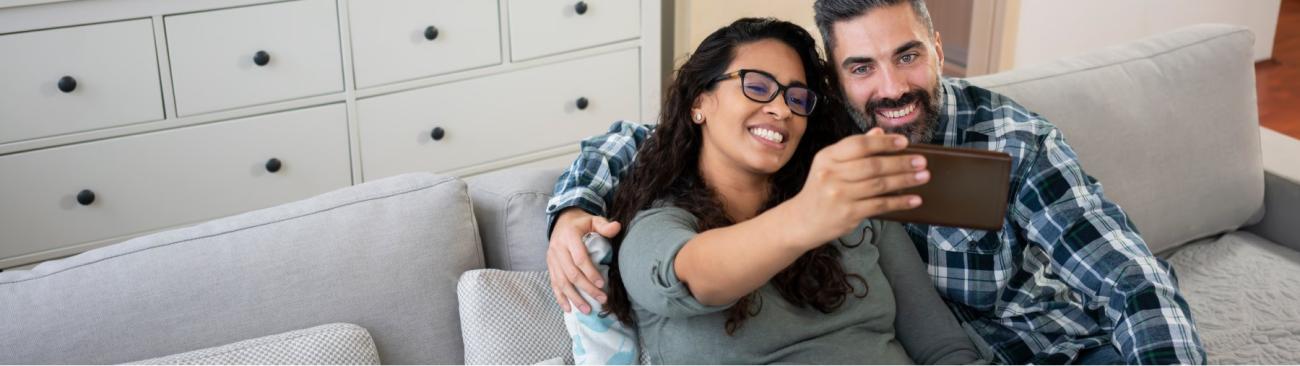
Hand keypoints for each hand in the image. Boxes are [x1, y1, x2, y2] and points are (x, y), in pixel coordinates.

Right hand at [547, 208, 621, 312]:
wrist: (562, 221)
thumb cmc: (582, 223)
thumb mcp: (593, 220)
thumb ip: (604, 225)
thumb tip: (617, 227)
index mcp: (569, 236)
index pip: (579, 258)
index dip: (590, 272)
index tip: (602, 284)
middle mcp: (558, 248)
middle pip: (571, 273)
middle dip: (587, 289)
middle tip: (602, 299)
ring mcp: (552, 259)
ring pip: (562, 282)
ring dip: (574, 298)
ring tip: (587, 310)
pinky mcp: (550, 267)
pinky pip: (554, 284)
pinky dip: (561, 298)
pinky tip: (569, 309)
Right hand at [783, 128, 929, 246]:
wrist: (802, 221)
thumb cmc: (822, 190)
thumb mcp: (831, 165)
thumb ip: (854, 149)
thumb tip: (880, 132)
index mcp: (827, 157)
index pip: (859, 144)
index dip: (884, 142)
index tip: (904, 142)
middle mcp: (831, 174)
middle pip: (873, 165)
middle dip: (901, 162)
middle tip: (922, 161)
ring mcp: (839, 195)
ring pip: (879, 184)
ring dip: (905, 180)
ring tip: (924, 176)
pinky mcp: (847, 213)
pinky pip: (880, 205)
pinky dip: (900, 202)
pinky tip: (914, 199)